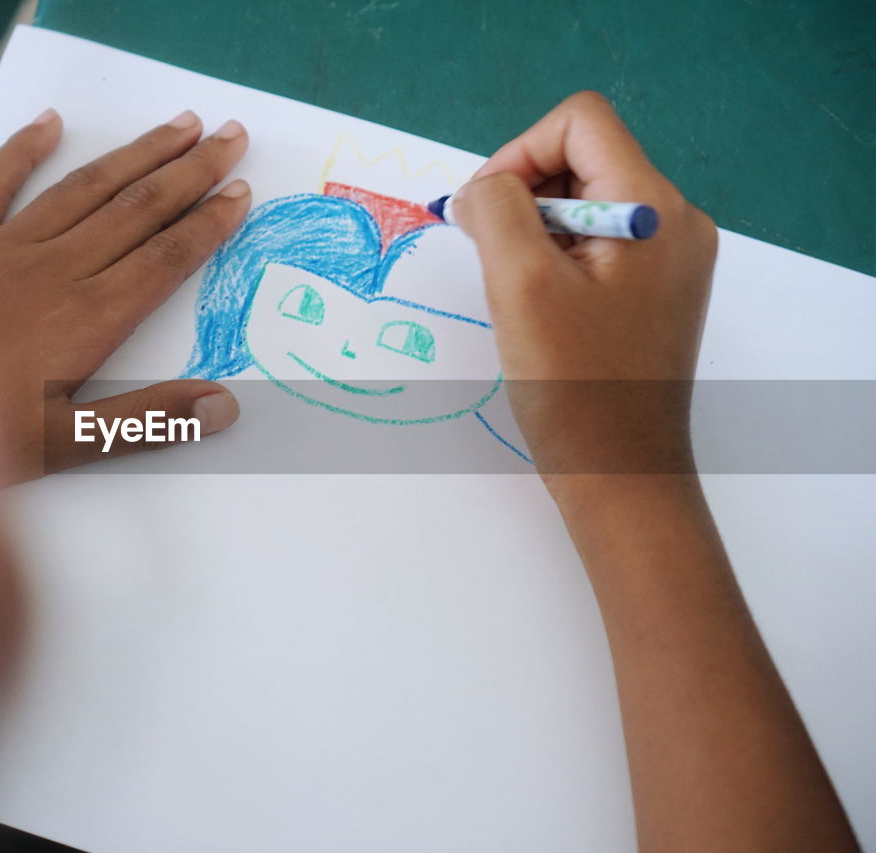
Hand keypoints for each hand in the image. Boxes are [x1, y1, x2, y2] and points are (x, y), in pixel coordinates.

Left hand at [0, 108, 250, 482]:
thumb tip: (224, 404)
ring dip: (135, 155)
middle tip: (231, 136)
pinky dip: (23, 149)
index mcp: (88, 318)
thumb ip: (147, 420)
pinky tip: (51, 124)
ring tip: (177, 126)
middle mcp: (54, 270)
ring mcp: (1, 249)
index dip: (207, 225)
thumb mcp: (65, 446)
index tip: (240, 192)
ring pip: (83, 189)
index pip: (164, 260)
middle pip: (136, 210)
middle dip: (189, 172)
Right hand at [452, 92, 717, 479]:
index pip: (579, 123)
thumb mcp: (521, 284)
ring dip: (534, 232)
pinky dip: (555, 260)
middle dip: (524, 196)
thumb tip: (483, 188)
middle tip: (494, 260)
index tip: (487, 215)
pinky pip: (596, 243)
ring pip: (584, 202)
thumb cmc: (573, 384)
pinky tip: (540, 307)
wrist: (621, 474)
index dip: (519, 153)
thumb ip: (497, 209)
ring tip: (518, 292)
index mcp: (655, 208)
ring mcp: (670, 258)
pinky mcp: (655, 290)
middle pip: (582, 159)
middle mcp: (675, 221)